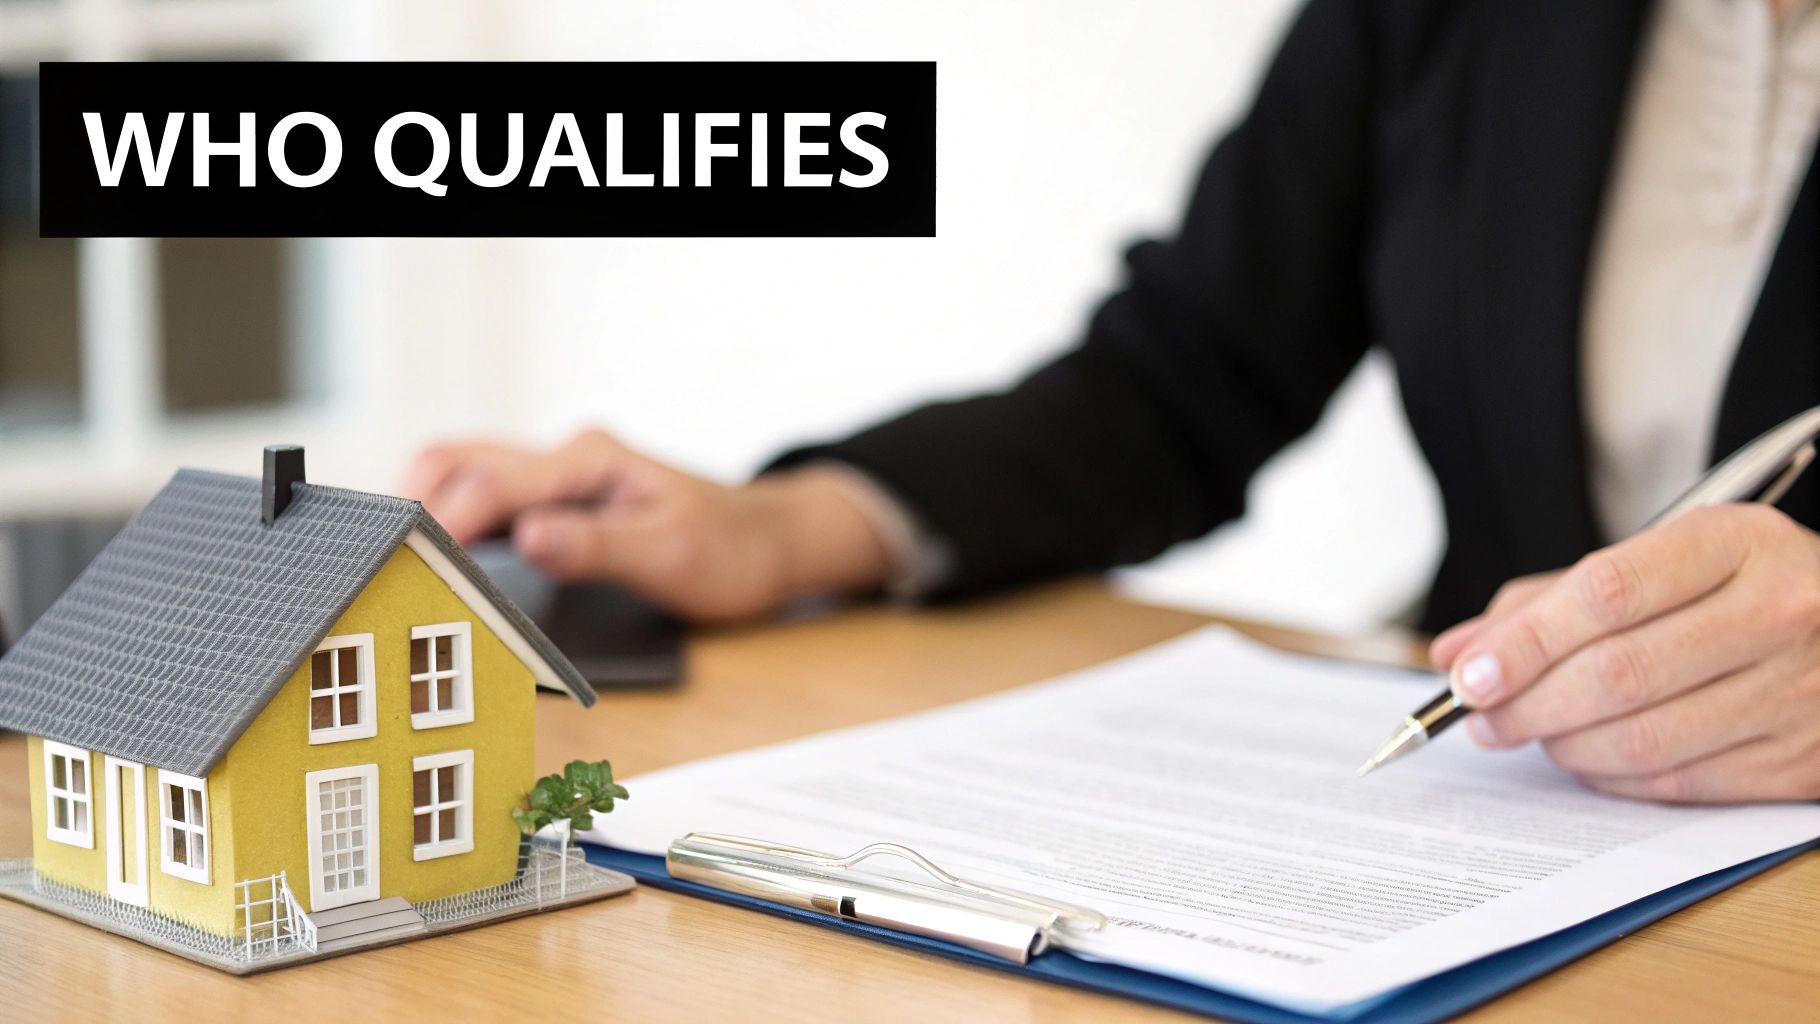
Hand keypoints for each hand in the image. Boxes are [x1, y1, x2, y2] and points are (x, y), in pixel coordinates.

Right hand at [399, 429, 896, 620]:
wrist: (769, 544)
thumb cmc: (730, 551)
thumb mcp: (671, 557)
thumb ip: (596, 547)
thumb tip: (526, 538)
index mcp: (591, 460)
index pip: (496, 484)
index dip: (447, 525)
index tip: (411, 564)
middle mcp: (568, 457)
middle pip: (459, 460)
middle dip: (413, 504)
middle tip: (381, 561)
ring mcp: (561, 476)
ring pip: (466, 473)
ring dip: (428, 509)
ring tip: (396, 564)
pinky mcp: (560, 499)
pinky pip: (490, 498)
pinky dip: (454, 521)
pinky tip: (439, 561)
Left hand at [1428, 504, 1819, 802]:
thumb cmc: (1738, 587)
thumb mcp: (1659, 561)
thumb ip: (1551, 601)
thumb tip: (1458, 651)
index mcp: (1736, 543)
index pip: (1607, 594)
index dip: (1526, 642)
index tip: (1469, 675)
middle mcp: (1779, 611)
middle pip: (1617, 673)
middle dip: (1527, 704)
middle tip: (1481, 716)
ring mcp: (1798, 690)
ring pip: (1642, 738)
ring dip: (1562, 745)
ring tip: (1527, 732)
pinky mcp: (1802, 760)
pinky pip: (1677, 782)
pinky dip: (1611, 777)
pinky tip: (1584, 758)